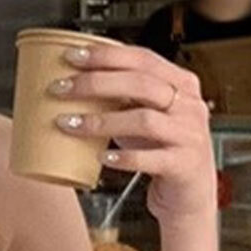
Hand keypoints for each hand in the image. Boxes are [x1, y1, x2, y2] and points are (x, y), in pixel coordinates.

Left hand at [49, 42, 216, 225]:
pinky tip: (101, 157)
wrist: (189, 194)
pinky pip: (151, 158)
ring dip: (101, 122)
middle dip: (96, 83)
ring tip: (70, 124)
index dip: (106, 55)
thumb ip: (122, 100)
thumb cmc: (162, 152)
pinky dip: (124, 157)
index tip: (71, 57)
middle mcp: (188, 105)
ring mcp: (188, 135)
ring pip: (143, 120)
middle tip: (60, 89)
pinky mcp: (182, 165)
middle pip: (141, 84)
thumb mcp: (144, 119)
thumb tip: (73, 85)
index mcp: (180, 84)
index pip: (142, 59)